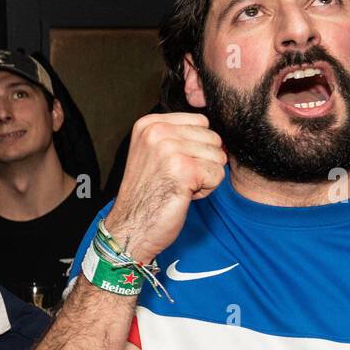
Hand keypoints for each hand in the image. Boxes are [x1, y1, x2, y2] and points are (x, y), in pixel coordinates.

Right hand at [104, 112, 226, 263]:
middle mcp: (157, 131)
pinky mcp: (185, 169)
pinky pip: (217, 175)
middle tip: (176, 180)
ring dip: (204, 177)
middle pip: (212, 138)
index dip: (196, 147)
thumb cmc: (146, 196)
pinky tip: (183, 196)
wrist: (130, 228)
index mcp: (149, 124)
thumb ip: (179, 136)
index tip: (172, 166)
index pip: (200, 121)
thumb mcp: (154, 153)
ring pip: (218, 156)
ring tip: (178, 187)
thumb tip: (219, 136)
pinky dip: (206, 190)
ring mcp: (170, 149)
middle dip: (202, 162)